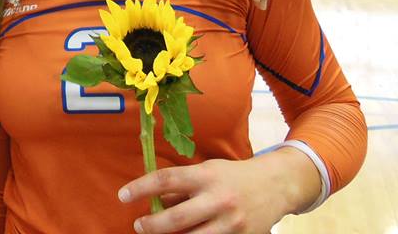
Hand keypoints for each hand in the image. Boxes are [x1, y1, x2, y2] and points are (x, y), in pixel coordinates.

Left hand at [119, 149, 320, 233]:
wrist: (274, 185)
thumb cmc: (232, 176)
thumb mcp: (206, 172)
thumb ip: (181, 187)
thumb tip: (154, 202)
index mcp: (205, 175)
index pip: (166, 180)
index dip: (140, 188)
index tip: (122, 195)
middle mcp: (218, 199)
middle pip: (176, 218)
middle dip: (152, 225)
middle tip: (139, 226)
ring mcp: (231, 222)